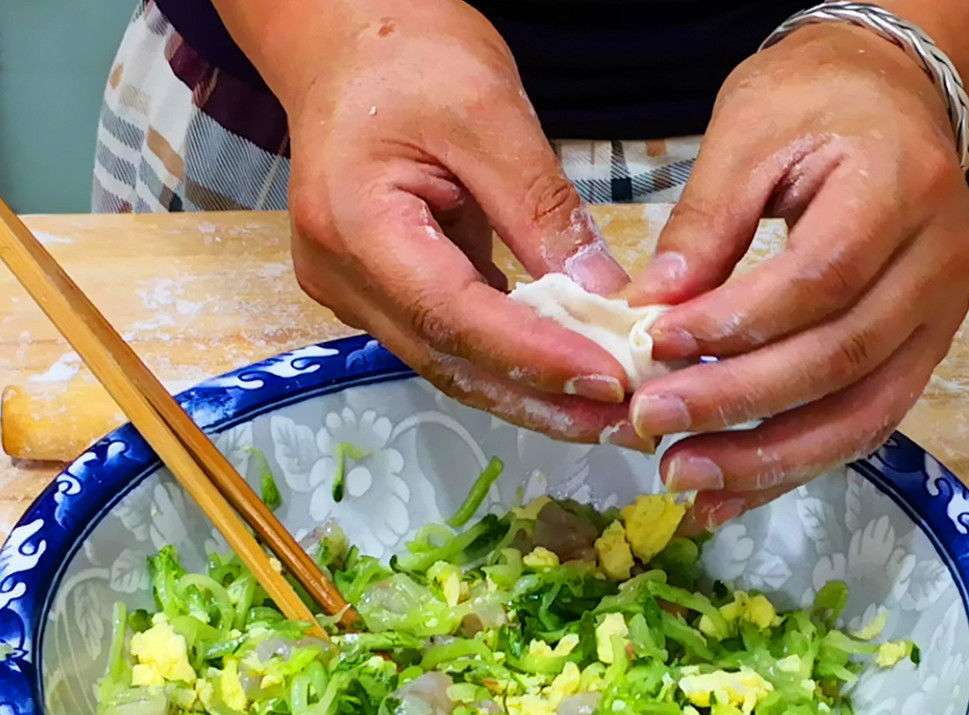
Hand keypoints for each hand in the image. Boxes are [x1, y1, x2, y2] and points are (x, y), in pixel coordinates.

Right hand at [265, 1, 647, 449]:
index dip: (533, 357)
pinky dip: (512, 359)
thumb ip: (542, 210)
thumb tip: (606, 296)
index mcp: (354, 225)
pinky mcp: (379, 292)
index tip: (609, 378)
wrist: (347, 39)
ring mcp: (354, 290)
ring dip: (531, 392)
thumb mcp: (489, 114)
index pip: (454, 314)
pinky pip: (451, 339)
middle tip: (626, 420)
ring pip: (451, 363)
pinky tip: (573, 372)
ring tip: (610, 410)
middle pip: (449, 360)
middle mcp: (342, 274)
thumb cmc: (409, 56)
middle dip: (541, 397)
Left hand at [626, 24, 968, 526]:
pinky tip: (727, 491)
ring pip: (861, 412)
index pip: (822, 278)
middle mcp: (940, 262)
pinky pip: (864, 424)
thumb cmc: (817, 101)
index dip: (738, 323)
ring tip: (681, 476)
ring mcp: (942, 316)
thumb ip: (704, 224)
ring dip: (768, 458)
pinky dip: (793, 464)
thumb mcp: (749, 133)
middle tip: (651, 423)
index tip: (654, 344)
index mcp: (901, 187)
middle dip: (740, 402)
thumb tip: (647, 312)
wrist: (893, 96)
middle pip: (842, 357)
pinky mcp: (924, 354)